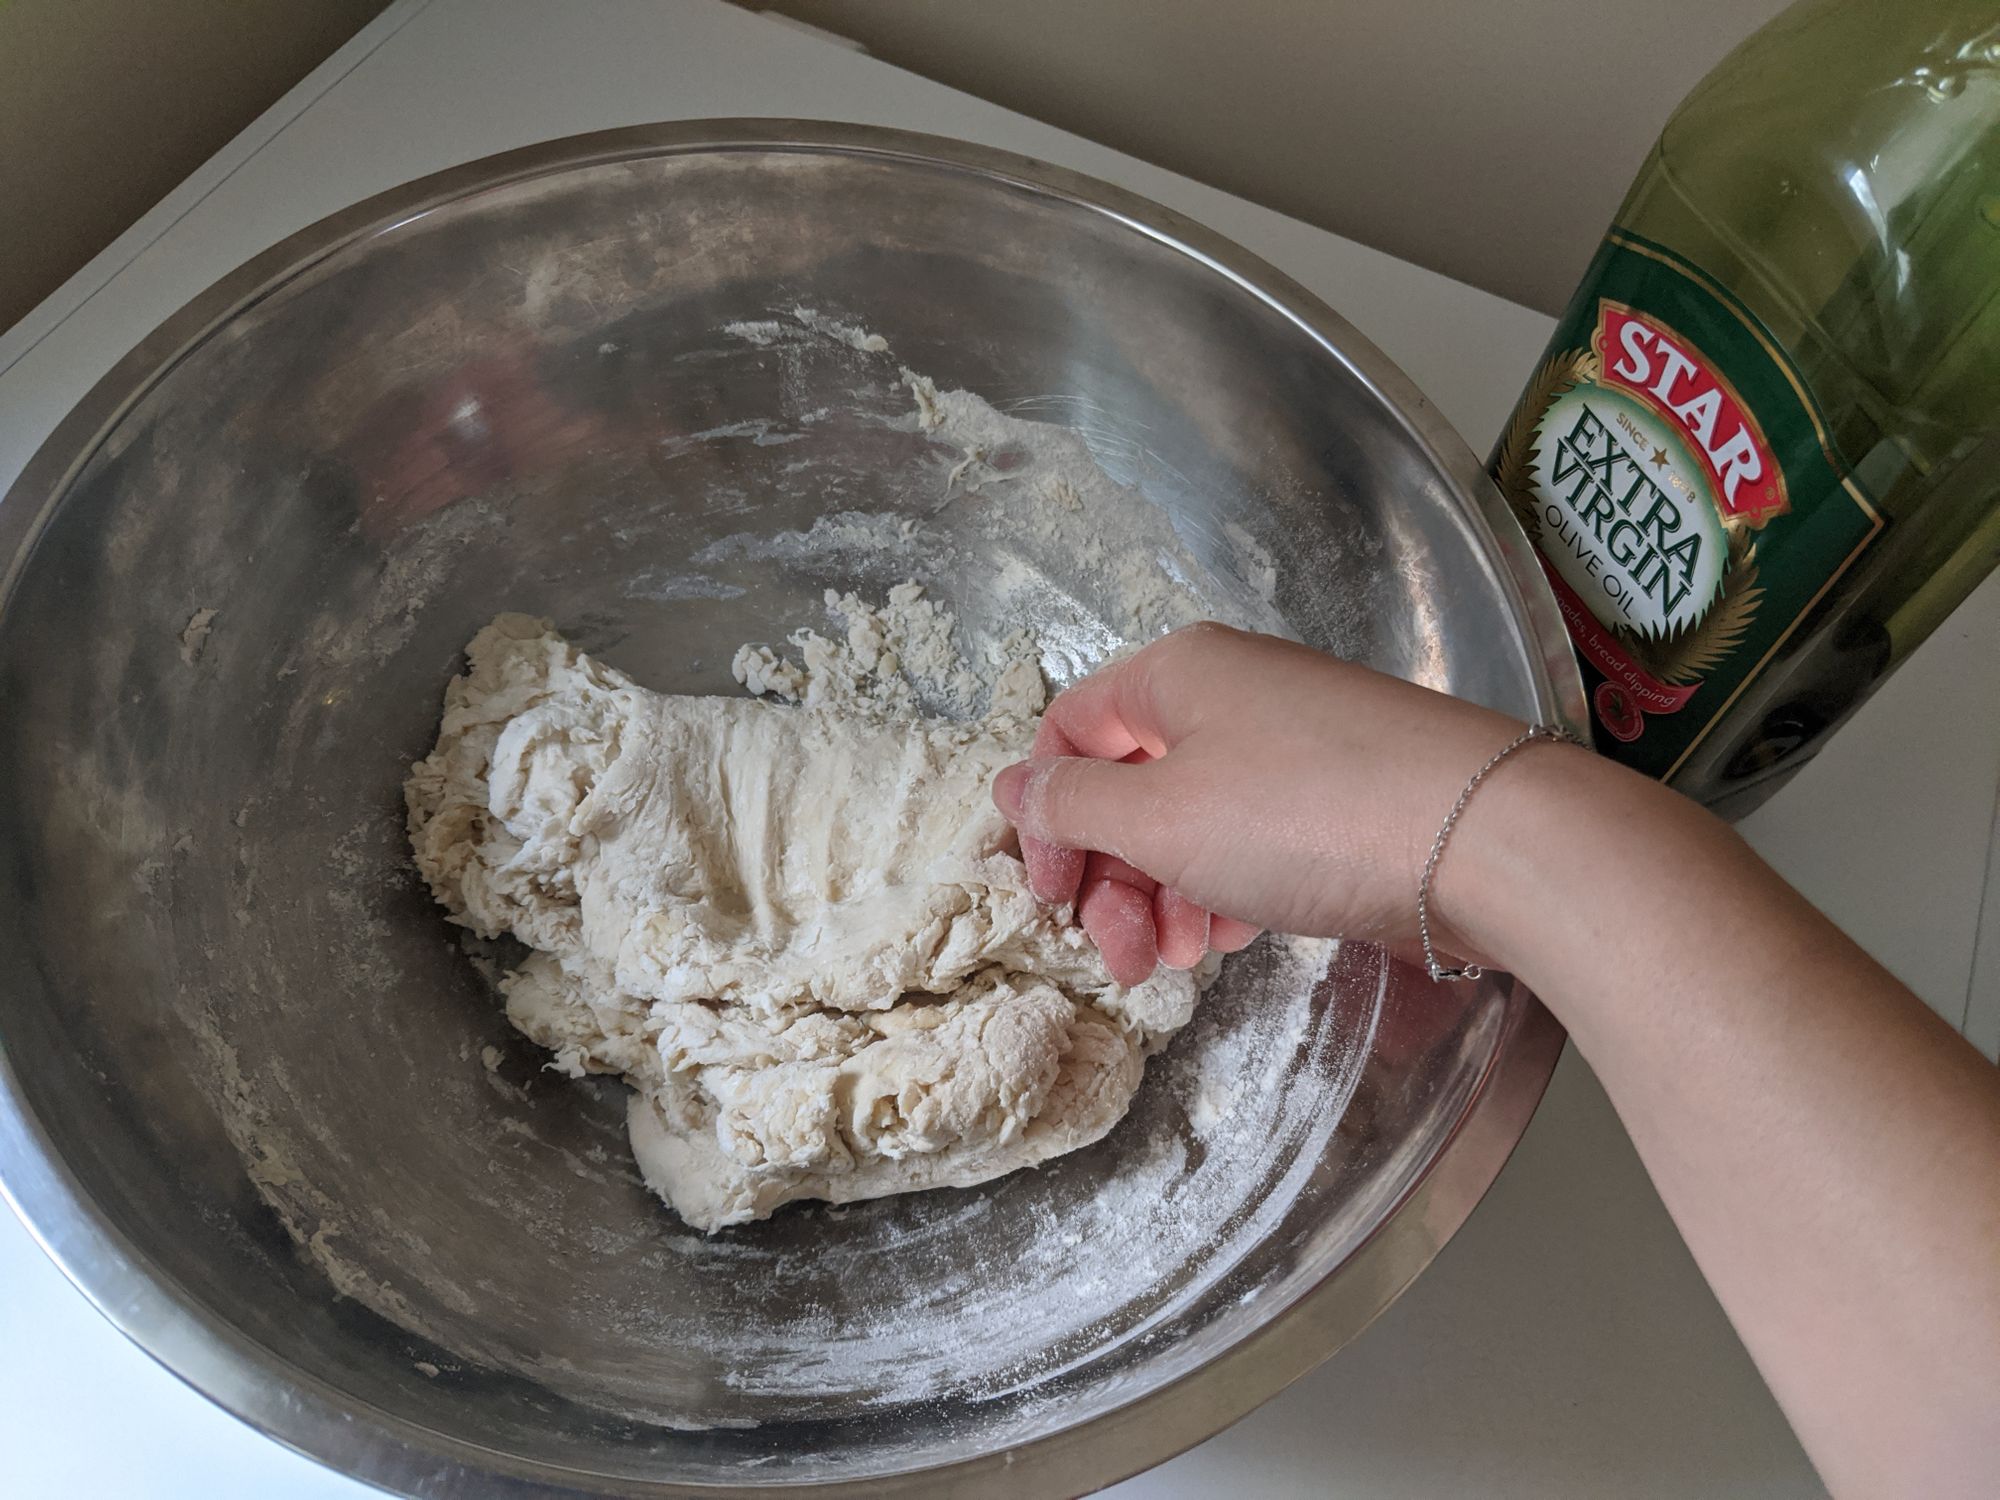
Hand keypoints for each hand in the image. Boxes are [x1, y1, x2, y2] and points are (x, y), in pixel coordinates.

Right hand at [991, 622, 1531, 982]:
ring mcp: (1293, 744)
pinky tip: (1237, 936)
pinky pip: (1255, 837)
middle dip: (1112, 877)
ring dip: (1167, 896)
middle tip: (1121, 958)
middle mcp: (1232, 695)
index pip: (1071, 732)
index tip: (1052, 898)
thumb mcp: (1162, 817)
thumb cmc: (1308, 815)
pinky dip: (1229, 887)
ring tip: (1180, 961)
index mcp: (1176, 674)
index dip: (1049, 818)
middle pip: (1131, 783)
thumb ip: (1076, 805)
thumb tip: (1015, 786)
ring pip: (1193, 820)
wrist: (1484, 838)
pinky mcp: (1342, 796)